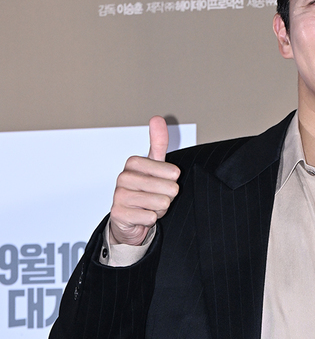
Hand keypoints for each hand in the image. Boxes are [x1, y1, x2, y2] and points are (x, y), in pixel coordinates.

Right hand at [109, 116, 179, 245]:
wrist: (128, 220)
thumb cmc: (143, 192)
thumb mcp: (154, 166)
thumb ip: (158, 143)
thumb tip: (157, 118)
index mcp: (133, 163)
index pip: (171, 172)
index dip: (172, 181)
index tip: (163, 182)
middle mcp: (124, 177)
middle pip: (168, 189)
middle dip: (168, 197)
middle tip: (156, 197)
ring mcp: (119, 195)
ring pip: (160, 203)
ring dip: (159, 209)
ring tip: (149, 206)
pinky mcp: (118, 213)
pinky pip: (149, 217)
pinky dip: (150, 220)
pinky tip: (142, 216)